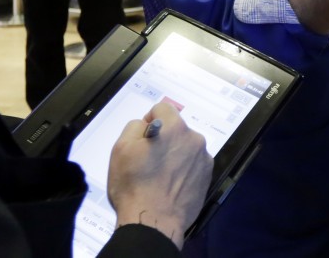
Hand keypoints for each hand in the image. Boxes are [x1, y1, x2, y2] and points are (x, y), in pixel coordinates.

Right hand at [106, 102, 212, 249]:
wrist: (154, 221)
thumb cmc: (134, 185)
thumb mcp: (121, 149)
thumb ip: (134, 126)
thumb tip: (146, 122)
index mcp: (174, 127)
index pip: (163, 108)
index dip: (149, 119)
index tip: (143, 137)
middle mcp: (194, 138)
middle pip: (176, 128)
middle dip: (163, 138)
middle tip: (149, 160)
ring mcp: (203, 157)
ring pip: (185, 146)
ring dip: (175, 153)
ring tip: (160, 175)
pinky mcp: (207, 175)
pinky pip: (193, 163)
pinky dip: (184, 169)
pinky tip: (171, 184)